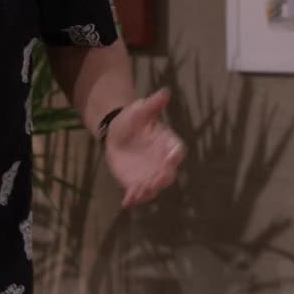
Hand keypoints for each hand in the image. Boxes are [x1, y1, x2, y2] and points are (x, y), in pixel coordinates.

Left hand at [103, 88, 185, 207]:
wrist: (117, 132)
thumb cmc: (133, 120)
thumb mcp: (140, 110)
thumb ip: (152, 105)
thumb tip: (164, 91)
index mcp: (168, 144)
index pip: (176, 150)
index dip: (175, 155)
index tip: (171, 157)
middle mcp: (163, 163)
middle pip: (168, 174)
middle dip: (162, 178)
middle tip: (154, 181)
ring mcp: (151, 175)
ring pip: (154, 187)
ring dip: (148, 191)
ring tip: (137, 192)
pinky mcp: (137, 183)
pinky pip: (139, 193)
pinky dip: (134, 198)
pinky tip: (126, 202)